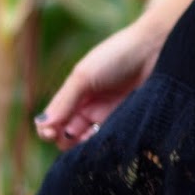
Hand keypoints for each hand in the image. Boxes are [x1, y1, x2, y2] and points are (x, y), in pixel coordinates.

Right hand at [33, 17, 163, 147]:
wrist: (154, 49)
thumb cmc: (115, 56)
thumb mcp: (84, 76)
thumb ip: (64, 101)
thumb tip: (41, 125)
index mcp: (74, 92)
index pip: (54, 119)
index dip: (48, 130)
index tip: (49, 133)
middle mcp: (88, 105)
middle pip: (67, 133)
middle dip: (64, 140)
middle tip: (69, 137)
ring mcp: (107, 114)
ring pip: (87, 139)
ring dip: (82, 145)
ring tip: (85, 140)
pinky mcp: (125, 120)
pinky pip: (108, 138)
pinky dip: (101, 144)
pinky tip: (100, 143)